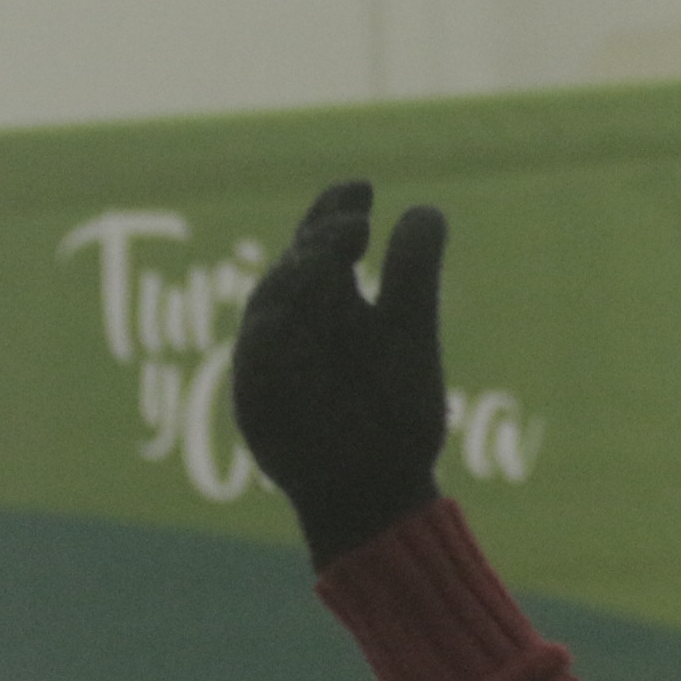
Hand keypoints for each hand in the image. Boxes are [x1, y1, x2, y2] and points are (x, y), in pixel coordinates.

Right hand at [232, 180, 449, 567]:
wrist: (378, 490)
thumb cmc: (395, 413)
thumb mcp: (411, 335)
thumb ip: (412, 275)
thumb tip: (425, 210)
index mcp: (331, 301)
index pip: (322, 242)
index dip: (334, 210)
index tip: (363, 191)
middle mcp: (295, 322)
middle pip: (297, 265)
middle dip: (321, 241)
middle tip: (355, 222)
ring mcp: (271, 359)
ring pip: (274, 302)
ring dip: (301, 275)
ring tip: (337, 252)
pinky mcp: (256, 399)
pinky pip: (257, 358)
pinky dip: (274, 334)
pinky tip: (296, 316)